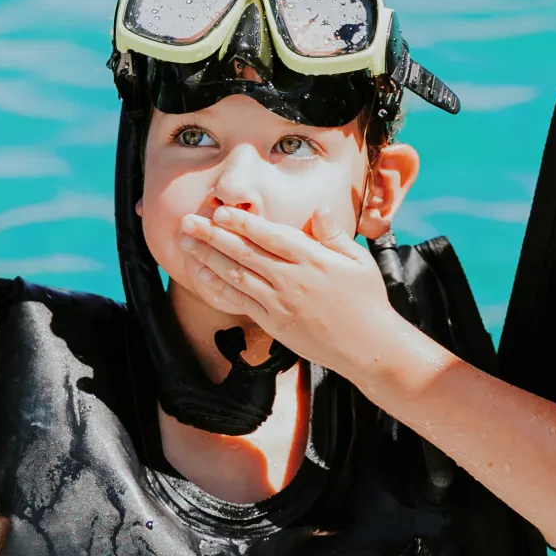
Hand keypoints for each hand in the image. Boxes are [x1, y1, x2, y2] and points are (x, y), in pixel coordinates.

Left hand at [176, 207, 404, 376]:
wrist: (369, 347)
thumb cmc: (367, 300)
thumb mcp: (359, 261)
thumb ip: (334, 234)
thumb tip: (318, 208)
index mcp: (313, 260)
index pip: (270, 235)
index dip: (242, 222)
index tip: (220, 211)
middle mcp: (292, 280)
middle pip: (245, 252)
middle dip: (212, 234)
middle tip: (187, 221)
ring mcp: (281, 303)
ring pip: (236, 275)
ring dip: (207, 257)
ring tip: (186, 243)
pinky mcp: (274, 323)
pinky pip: (240, 302)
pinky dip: (218, 287)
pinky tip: (202, 275)